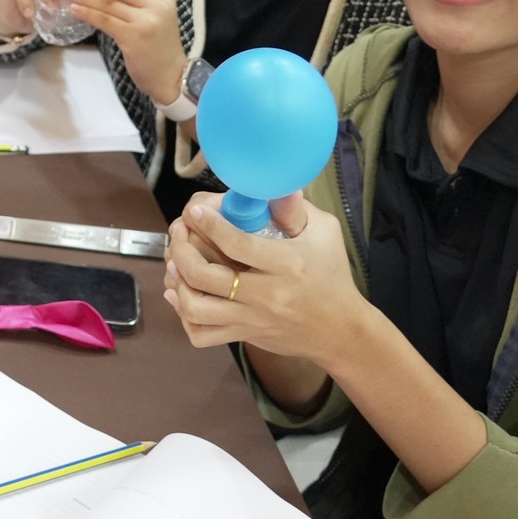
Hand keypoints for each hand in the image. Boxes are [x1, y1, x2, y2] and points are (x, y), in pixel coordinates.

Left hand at [58, 0, 185, 105]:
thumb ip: (140, 2)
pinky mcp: (132, 36)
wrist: (170, 76)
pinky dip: (86, 13)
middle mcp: (156, 5)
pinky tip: (75, 9)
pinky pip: (103, 20)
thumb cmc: (160, 48)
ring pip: (107, 2)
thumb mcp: (158, 18)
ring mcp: (145, 20)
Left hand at [162, 192, 366, 364]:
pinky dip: (184, 315)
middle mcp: (265, 295)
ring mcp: (252, 320)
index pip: (237, 243)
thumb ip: (294, 208)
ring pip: (196, 308)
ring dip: (178, 283)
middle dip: (182, 250)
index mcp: (285, 264)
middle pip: (205, 276)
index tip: (195, 211)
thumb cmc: (331, 274)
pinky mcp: (245, 337)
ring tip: (176, 263)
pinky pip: (202, 334)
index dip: (210, 224)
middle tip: (179, 232)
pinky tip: (181, 293)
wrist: (341, 331)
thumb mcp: (323, 233)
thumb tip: (275, 181)